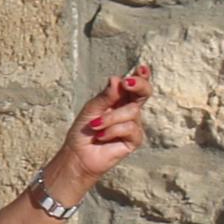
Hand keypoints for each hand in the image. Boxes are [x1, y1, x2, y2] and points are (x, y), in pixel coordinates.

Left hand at [55, 66, 151, 190]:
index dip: (141, 76)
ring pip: (132, 111)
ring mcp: (134, 124)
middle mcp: (129, 110)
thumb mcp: (91, 109)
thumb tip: (116, 80)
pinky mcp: (135, 139)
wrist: (79, 155)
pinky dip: (111, 130)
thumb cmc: (83, 130)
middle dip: (139, 85)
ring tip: (95, 126)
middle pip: (144, 93)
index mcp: (120, 100)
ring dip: (110, 118)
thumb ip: (105, 96)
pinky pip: (129, 128)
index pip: (134, 86)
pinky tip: (101, 136)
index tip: (142, 68)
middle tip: (127, 84)